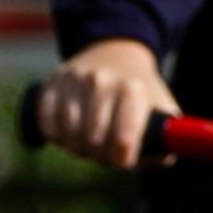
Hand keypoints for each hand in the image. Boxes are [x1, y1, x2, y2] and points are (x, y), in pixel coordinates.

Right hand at [37, 38, 179, 171]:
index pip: (124, 138)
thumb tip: (161, 159)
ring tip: (89, 144)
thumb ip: (165, 138)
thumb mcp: (162, 107)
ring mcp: (74, 80)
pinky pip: (47, 123)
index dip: (123, 158)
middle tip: (105, 154)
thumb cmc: (140, 92)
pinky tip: (68, 135)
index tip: (123, 159)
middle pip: (94, 141)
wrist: (113, 53)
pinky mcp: (53, 82)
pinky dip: (56, 137)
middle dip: (100, 156)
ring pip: (69, 134)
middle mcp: (101, 81)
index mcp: (132, 89)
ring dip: (78, 148)